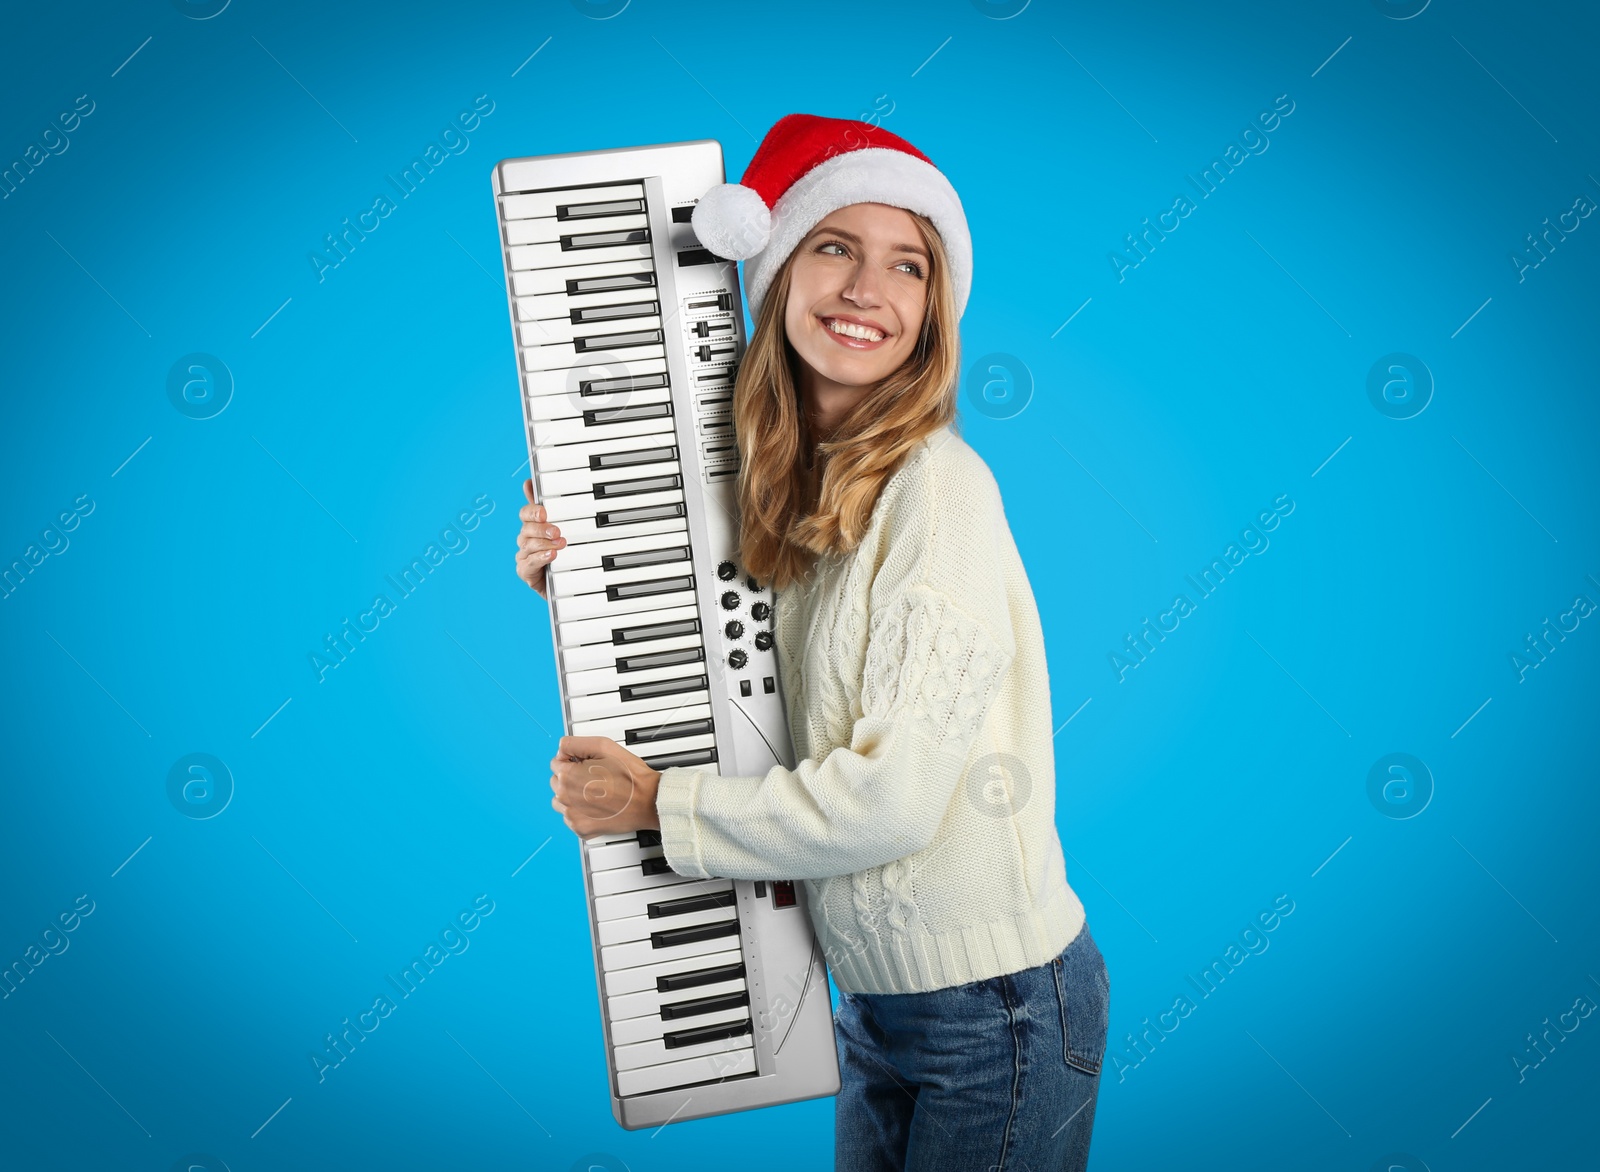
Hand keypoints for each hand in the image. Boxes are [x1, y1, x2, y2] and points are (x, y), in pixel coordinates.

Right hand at [515, 477, 565, 599]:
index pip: (525, 513)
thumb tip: (528, 482)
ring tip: (560, 544)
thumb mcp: (559, 527)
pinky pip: (528, 563)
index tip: (544, 513)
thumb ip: (546, 506)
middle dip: (541, 529)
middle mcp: (526, 539)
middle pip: (527, 529)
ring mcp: (524, 556)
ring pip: (528, 545)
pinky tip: (551, 555)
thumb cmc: (561, 553)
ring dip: (544, 544)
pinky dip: (540, 558)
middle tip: (557, 531)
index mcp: (532, 526)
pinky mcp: (525, 572)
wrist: (565, 581)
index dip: (532, 511)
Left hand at [550, 735, 662, 838]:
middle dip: (570, 777)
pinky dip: (579, 811)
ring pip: (560, 801)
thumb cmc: (630, 776)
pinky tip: (595, 805)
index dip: (571, 760)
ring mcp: (573, 815)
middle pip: (556, 782)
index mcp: (568, 776)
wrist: (648, 801)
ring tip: (593, 791)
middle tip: (592, 777)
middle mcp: (566, 797)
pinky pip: (570, 817)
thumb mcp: (604, 746)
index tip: (583, 763)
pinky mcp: (581, 829)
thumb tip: (562, 749)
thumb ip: (575, 743)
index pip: (555, 763)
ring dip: (571, 795)